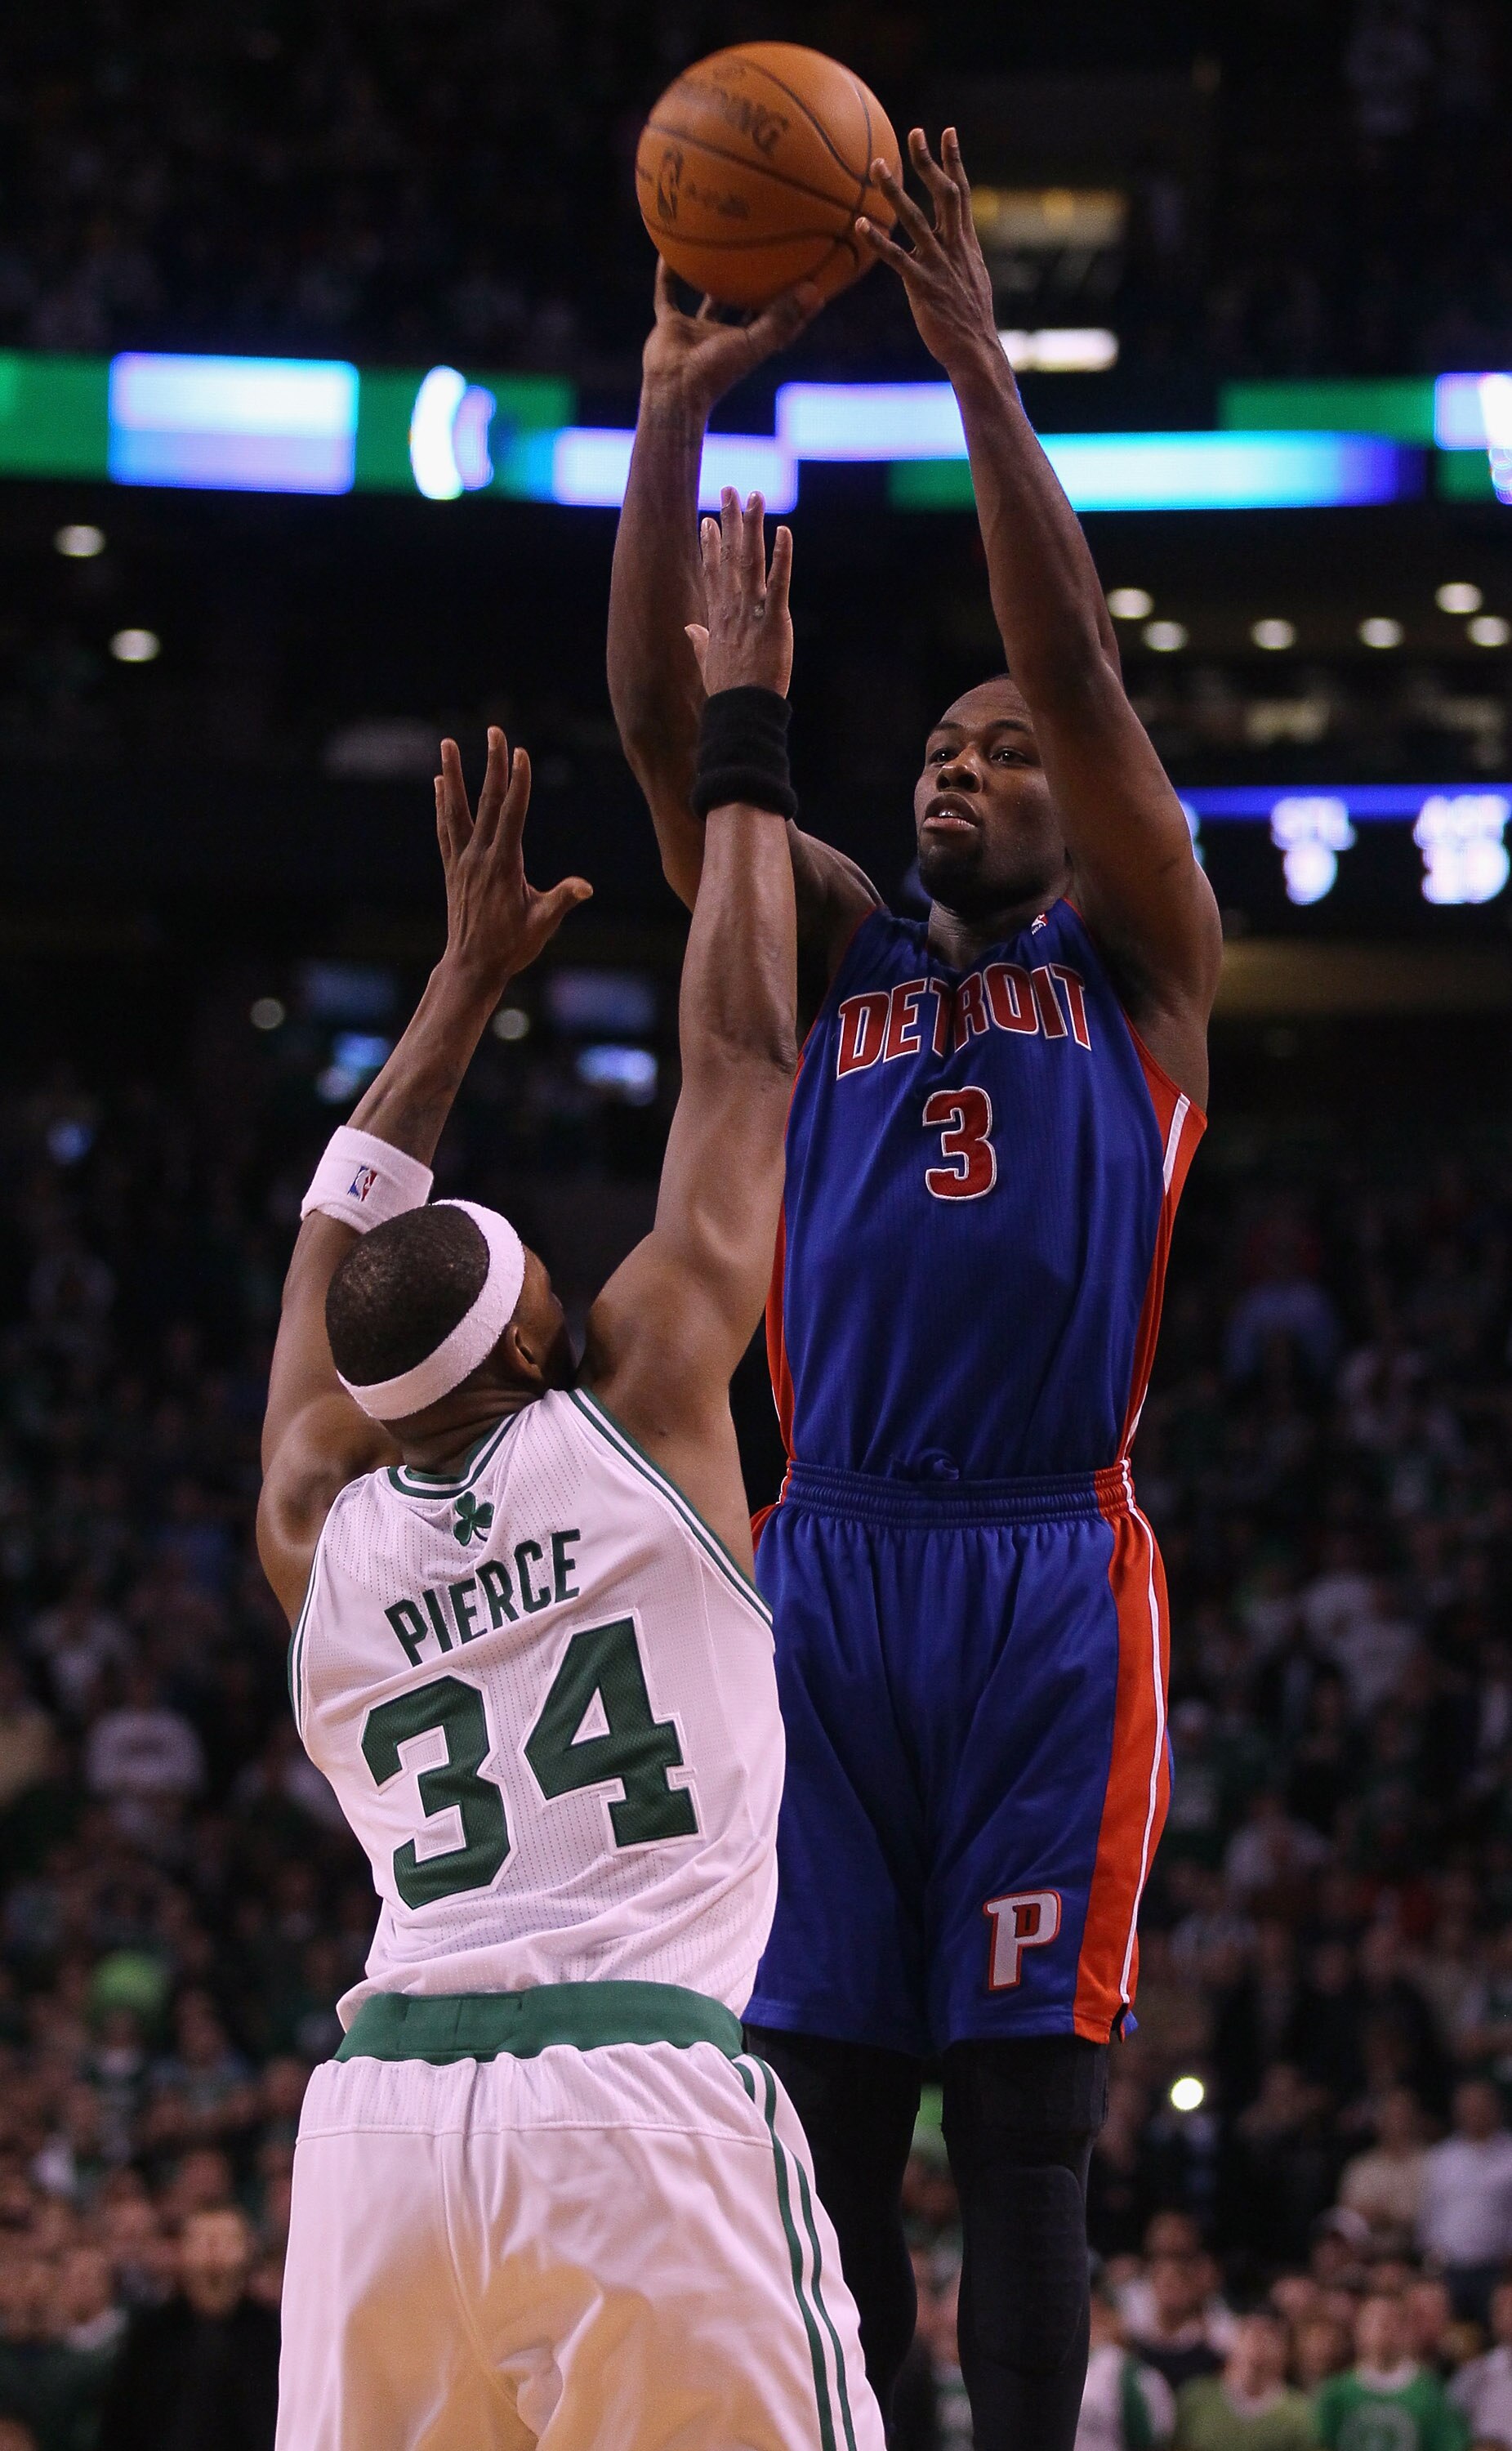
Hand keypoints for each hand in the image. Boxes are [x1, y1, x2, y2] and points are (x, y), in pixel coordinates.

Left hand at [435, 729, 590, 989]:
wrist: (471, 966)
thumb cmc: (511, 947)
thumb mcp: (542, 924)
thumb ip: (562, 900)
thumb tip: (585, 887)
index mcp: (504, 864)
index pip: (513, 813)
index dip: (518, 781)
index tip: (520, 752)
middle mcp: (479, 856)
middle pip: (486, 801)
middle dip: (492, 764)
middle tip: (494, 730)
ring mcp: (462, 861)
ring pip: (456, 809)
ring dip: (453, 775)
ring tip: (448, 744)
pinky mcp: (452, 869)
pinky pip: (445, 829)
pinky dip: (442, 805)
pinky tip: (439, 785)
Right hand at [641, 258, 821, 411]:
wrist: (673, 389)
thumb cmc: (716, 371)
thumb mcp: (754, 342)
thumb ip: (782, 318)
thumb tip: (815, 291)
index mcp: (748, 344)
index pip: (776, 321)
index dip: (792, 303)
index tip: (810, 279)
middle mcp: (724, 336)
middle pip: (744, 307)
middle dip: (756, 286)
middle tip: (770, 254)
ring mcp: (696, 331)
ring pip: (708, 299)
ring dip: (714, 277)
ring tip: (724, 245)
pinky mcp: (670, 325)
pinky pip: (668, 293)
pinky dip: (668, 274)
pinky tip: (670, 248)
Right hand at [684, 489, 792, 698]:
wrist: (741, 712)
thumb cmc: (728, 692)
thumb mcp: (709, 662)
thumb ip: (700, 641)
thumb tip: (690, 629)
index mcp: (718, 617)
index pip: (713, 572)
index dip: (710, 544)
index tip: (707, 520)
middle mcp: (732, 607)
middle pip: (729, 556)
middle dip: (730, 522)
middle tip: (730, 490)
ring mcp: (752, 611)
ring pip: (751, 560)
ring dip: (752, 526)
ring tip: (754, 496)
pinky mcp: (774, 620)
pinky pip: (779, 582)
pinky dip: (782, 556)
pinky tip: (784, 531)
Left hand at [855, 127, 1000, 377]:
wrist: (976, 350)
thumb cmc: (970, 321)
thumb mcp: (971, 281)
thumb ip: (958, 258)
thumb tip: (951, 247)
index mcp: (966, 243)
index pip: (961, 192)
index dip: (954, 161)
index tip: (947, 132)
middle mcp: (954, 247)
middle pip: (942, 194)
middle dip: (929, 162)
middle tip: (914, 132)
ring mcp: (938, 265)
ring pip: (916, 220)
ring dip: (895, 191)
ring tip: (877, 166)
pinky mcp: (923, 286)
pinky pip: (897, 259)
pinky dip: (879, 240)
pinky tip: (861, 224)